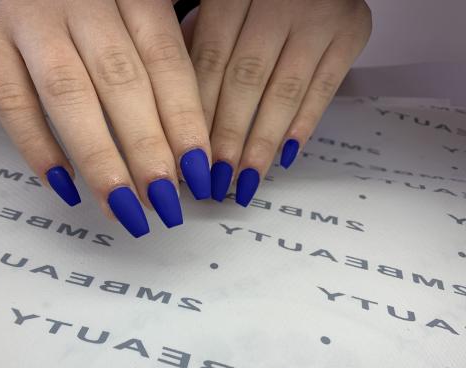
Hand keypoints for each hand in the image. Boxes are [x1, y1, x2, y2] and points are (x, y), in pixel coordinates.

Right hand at [0, 0, 211, 236]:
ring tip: (122, 206)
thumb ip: (156, 70)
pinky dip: (39, 148)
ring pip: (69, 95)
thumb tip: (185, 153)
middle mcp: (81, 0)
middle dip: (146, 148)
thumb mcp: (131, 19)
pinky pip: (12, 102)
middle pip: (120, 80)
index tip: (198, 172)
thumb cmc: (88, 11)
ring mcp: (27, 17)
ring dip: (99, 158)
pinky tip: (67, 186)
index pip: (165, 61)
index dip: (184, 120)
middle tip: (164, 201)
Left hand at [187, 0, 371, 204]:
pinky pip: (325, 88)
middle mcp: (277, 1)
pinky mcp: (352, 30)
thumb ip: (204, 44)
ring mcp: (318, 16)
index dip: (198, 114)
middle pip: (245, 81)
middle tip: (216, 179)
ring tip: (246, 179)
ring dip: (262, 142)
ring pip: (283, 92)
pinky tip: (284, 156)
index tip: (189, 155)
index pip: (210, 63)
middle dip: (228, 137)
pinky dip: (303, 125)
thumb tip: (186, 111)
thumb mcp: (226, 2)